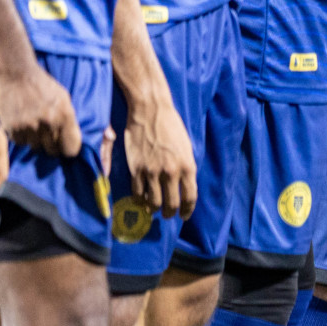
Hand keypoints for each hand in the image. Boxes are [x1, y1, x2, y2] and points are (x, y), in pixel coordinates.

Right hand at [0, 61, 80, 157]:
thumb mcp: (63, 98)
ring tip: (33, 123)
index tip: (65, 145)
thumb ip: (68, 119)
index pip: (71, 148)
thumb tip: (71, 141)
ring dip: (36, 139)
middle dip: (52, 145)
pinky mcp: (12, 128)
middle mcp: (48, 123)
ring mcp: (29, 127)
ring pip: (36, 147)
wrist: (16, 73)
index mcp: (64, 115)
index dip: (68, 148)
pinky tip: (22, 122)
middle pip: (53, 151)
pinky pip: (20, 142)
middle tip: (48, 134)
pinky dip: (22, 136)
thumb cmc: (42, 85)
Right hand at [123, 92, 196, 218]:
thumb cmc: (171, 125)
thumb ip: (186, 167)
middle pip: (171, 204)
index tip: (184, 215)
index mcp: (187, 166)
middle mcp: (171, 172)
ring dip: (154, 210)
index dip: (187, 210)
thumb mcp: (187, 147)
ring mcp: (152, 172)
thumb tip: (184, 186)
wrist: (150, 110)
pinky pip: (137, 194)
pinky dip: (140, 201)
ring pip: (153, 203)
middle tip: (168, 215)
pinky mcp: (136, 169)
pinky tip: (141, 200)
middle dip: (170, 213)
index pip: (190, 197)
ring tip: (154, 209)